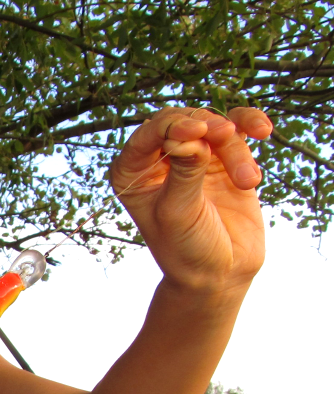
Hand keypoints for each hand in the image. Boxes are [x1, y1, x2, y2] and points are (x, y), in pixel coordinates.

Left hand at [111, 106, 272, 293]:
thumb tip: (191, 134)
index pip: (148, 133)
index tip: (196, 132)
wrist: (219, 272)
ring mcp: (193, 156)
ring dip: (234, 148)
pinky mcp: (224, 158)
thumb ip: (184, 172)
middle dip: (206, 127)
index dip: (171, 126)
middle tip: (225, 137)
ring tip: (247, 181)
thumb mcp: (179, 211)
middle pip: (183, 121)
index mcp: (132, 172)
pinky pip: (237, 127)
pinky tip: (262, 131)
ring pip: (214, 127)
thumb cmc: (186, 247)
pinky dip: (250, 124)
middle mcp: (159, 159)